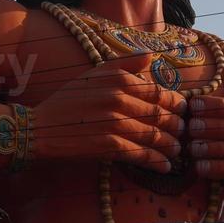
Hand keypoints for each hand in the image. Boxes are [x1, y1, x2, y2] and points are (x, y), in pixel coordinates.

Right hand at [32, 65, 185, 172]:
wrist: (39, 128)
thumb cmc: (68, 101)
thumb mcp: (95, 74)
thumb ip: (125, 65)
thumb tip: (152, 56)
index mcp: (118, 78)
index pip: (159, 91)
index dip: (176, 104)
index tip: (183, 112)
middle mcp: (119, 98)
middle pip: (161, 114)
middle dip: (177, 126)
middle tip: (184, 134)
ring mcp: (115, 122)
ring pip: (155, 135)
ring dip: (171, 146)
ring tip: (177, 151)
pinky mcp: (109, 145)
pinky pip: (141, 154)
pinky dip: (157, 161)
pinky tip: (165, 166)